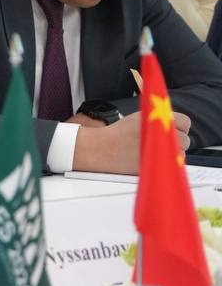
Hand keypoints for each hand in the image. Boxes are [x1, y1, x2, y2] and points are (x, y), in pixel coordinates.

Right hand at [73, 111, 190, 173]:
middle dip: (175, 141)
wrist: (101, 149)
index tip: (169, 127)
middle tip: (159, 141)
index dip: (178, 125)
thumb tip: (174, 125)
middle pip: (185, 139)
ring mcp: (160, 153)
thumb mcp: (138, 118)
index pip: (185, 122)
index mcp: (156, 120)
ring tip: (154, 151)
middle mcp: (161, 136)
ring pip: (181, 155)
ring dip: (172, 153)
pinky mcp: (156, 166)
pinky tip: (152, 159)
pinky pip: (171, 165)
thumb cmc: (117, 134)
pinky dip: (165, 163)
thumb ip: (158, 120)